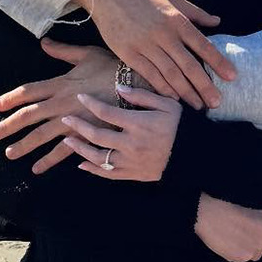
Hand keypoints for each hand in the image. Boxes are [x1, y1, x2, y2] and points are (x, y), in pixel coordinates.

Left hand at [0, 40, 116, 173]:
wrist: (136, 86)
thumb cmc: (114, 67)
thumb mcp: (88, 54)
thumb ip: (63, 51)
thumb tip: (44, 42)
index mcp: (61, 84)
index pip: (30, 91)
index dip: (12, 98)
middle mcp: (62, 104)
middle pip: (30, 116)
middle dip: (9, 125)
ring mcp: (73, 120)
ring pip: (42, 135)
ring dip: (25, 145)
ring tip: (10, 153)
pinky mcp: (86, 133)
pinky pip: (64, 150)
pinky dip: (50, 160)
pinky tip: (37, 168)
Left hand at [61, 87, 181, 180]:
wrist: (196, 155)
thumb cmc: (182, 125)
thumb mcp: (167, 103)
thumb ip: (142, 95)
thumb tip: (119, 87)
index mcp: (139, 123)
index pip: (107, 112)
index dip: (91, 104)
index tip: (80, 96)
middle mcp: (131, 144)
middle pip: (97, 136)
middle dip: (78, 127)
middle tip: (65, 119)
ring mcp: (131, 162)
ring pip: (98, 157)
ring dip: (80, 150)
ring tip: (67, 142)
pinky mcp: (134, 175)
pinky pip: (109, 174)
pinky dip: (93, 169)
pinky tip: (82, 164)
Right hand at [76, 0, 235, 110]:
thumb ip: (195, 12)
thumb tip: (217, 21)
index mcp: (177, 19)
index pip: (203, 45)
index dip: (218, 62)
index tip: (231, 77)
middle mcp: (164, 34)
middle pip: (189, 65)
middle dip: (205, 86)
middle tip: (216, 102)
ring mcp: (146, 46)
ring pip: (171, 74)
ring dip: (186, 92)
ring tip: (198, 105)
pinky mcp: (129, 54)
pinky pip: (150, 75)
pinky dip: (163, 89)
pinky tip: (173, 99)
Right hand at [194, 193, 261, 261]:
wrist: (206, 211)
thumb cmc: (227, 200)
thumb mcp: (252, 201)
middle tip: (251, 238)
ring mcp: (255, 245)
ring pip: (257, 255)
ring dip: (248, 248)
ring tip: (233, 233)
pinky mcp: (243, 255)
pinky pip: (242, 258)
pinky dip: (236, 252)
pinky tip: (226, 239)